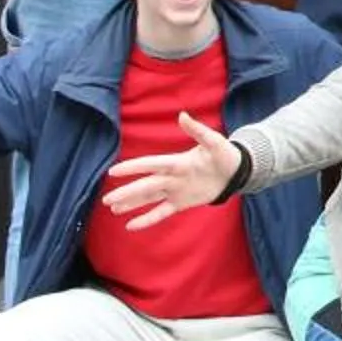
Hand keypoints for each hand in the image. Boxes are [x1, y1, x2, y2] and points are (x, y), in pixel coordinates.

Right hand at [100, 113, 240, 225]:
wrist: (235, 172)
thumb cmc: (224, 154)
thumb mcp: (214, 142)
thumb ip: (198, 131)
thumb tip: (182, 115)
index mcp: (176, 162)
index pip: (151, 164)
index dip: (133, 168)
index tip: (113, 171)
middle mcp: (171, 177)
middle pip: (145, 186)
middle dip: (126, 192)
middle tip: (106, 200)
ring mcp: (174, 191)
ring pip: (148, 198)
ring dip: (131, 204)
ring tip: (112, 208)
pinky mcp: (181, 203)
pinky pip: (161, 212)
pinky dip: (147, 219)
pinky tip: (131, 225)